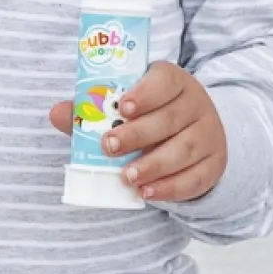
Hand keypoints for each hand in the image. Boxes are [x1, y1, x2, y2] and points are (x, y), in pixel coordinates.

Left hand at [47, 62, 227, 203]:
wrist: (196, 132)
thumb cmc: (154, 114)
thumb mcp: (129, 105)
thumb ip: (94, 109)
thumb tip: (58, 113)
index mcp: (174, 82)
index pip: (165, 81)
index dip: (144, 93)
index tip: (121, 107)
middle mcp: (196, 105)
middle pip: (170, 118)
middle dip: (138, 134)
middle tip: (109, 147)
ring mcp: (209, 135)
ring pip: (184, 150)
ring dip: (153, 165)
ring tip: (126, 177)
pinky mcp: (214, 164)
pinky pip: (196, 178)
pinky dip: (171, 188)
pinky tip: (147, 193)